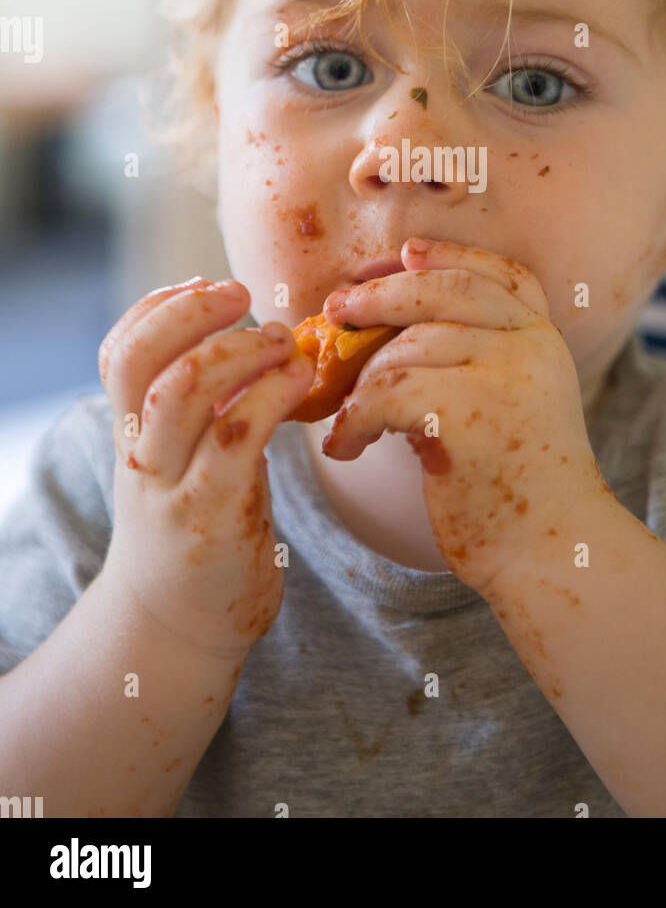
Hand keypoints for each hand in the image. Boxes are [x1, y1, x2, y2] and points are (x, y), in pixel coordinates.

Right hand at [97, 277, 314, 658]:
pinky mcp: (213, 515)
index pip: (119, 353)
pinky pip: (237, 436)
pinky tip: (299, 379)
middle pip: (143, 362)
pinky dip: (270, 393)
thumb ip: (199, 409)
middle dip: (192, 313)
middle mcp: (141, 457)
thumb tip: (250, 339)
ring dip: (240, 349)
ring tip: (284, 338)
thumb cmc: (197, 529)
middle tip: (244, 294)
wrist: (181, 628)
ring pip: (186, 391)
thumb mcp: (181, 462)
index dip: (157, 308)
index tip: (204, 284)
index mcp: (131, 436)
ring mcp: (172, 487)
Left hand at [318, 239, 601, 596]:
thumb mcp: (513, 403)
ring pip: (406, 348)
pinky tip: (346, 448)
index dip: (451, 254)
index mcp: (543, 338)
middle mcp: (529, 346)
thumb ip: (475, 359)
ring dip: (363, 382)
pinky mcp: (469, 415)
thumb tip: (387, 333)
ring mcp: (504, 376)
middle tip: (337, 311)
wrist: (550, 550)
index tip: (406, 251)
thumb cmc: (518, 485)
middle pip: (443, 291)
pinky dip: (354, 421)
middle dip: (382, 294)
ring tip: (350, 420)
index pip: (501, 273)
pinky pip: (387, 395)